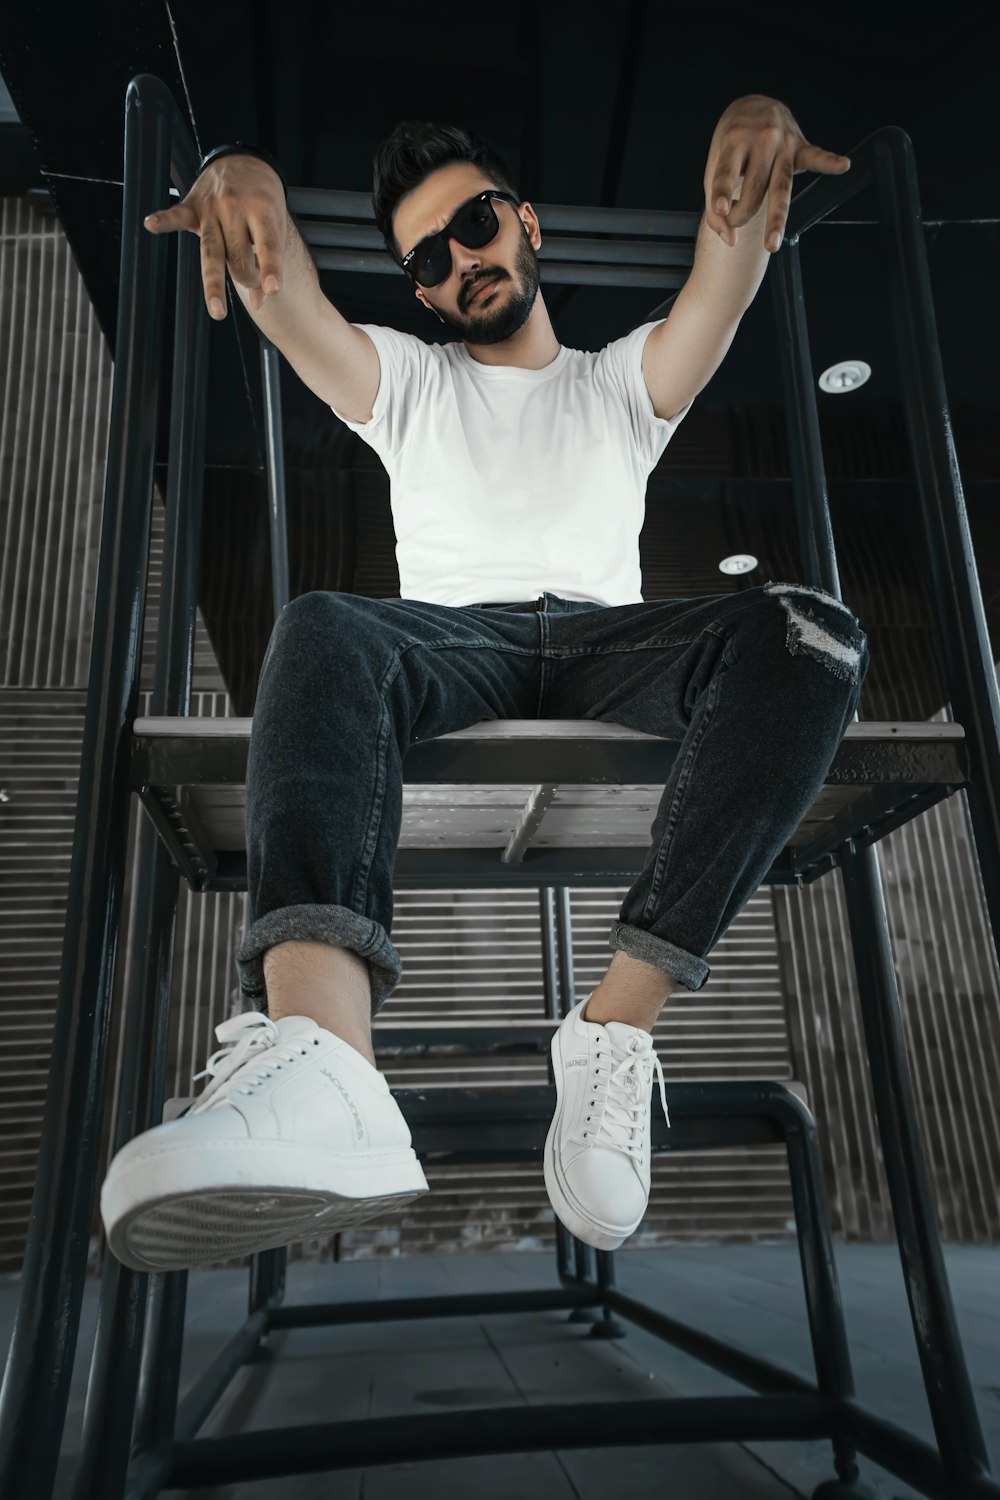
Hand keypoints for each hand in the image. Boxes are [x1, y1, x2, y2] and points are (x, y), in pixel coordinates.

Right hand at [143, 154, 287, 317]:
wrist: (243, 160)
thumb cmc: (263, 201)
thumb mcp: (275, 224)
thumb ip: (267, 261)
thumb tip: (260, 304)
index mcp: (262, 209)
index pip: (267, 244)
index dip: (270, 267)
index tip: (272, 289)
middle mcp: (235, 207)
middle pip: (238, 256)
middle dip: (248, 278)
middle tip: (253, 283)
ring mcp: (212, 207)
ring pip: (212, 252)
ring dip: (214, 284)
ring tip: (217, 311)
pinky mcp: (193, 206)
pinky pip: (176, 215)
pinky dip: (164, 220)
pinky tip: (152, 224)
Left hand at [703, 95, 849, 252]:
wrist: (754, 104)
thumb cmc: (730, 144)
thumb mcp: (714, 167)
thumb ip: (715, 206)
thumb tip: (731, 241)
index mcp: (734, 141)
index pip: (727, 173)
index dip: (723, 191)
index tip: (721, 208)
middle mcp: (761, 140)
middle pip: (754, 188)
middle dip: (742, 214)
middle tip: (735, 224)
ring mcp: (783, 143)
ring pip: (781, 187)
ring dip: (777, 219)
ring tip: (772, 245)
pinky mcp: (801, 146)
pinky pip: (817, 156)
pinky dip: (830, 161)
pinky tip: (843, 165)